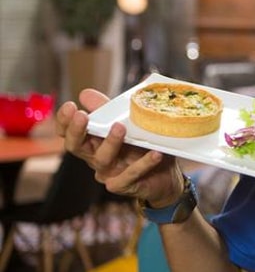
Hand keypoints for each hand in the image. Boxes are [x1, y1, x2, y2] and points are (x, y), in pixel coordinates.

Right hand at [55, 88, 183, 206]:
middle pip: (76, 147)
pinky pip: (130, 174)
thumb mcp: (126, 123)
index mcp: (92, 142)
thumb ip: (107, 110)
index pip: (69, 133)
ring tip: (120, 127)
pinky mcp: (124, 185)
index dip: (64, 122)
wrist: (167, 173)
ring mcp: (108, 173)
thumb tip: (85, 93)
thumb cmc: (142, 146)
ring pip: (102, 159)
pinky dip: (143, 163)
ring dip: (110, 142)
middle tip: (82, 116)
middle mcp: (95, 157)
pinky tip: (154, 153)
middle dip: (77, 131)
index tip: (69, 105)